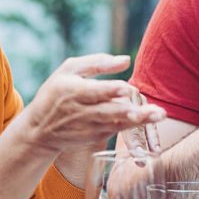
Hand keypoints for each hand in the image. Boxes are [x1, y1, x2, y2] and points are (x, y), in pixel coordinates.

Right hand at [23, 54, 165, 153]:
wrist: (40, 130)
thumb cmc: (56, 93)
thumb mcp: (68, 71)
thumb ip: (96, 64)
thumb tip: (125, 60)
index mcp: (73, 91)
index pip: (94, 92)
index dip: (110, 91)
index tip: (126, 89)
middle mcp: (82, 112)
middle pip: (110, 112)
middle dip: (133, 112)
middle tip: (156, 110)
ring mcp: (89, 127)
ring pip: (117, 124)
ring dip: (139, 121)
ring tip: (159, 116)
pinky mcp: (95, 137)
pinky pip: (116, 130)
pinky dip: (132, 125)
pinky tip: (149, 120)